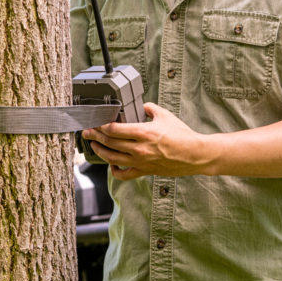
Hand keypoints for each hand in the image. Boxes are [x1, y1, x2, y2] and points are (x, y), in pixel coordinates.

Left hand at [80, 102, 210, 179]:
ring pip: (111, 158)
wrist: (195, 155)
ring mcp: (140, 162)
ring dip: (99, 151)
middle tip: (86, 131)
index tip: (94, 121)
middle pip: (109, 142)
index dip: (100, 125)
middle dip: (94, 136)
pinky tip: (111, 163)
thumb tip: (140, 106)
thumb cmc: (182, 134)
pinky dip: (113, 169)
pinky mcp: (144, 171)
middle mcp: (139, 148)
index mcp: (143, 132)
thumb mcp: (165, 115)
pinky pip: (123, 174)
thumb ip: (149, 108)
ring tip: (93, 144)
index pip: (114, 129)